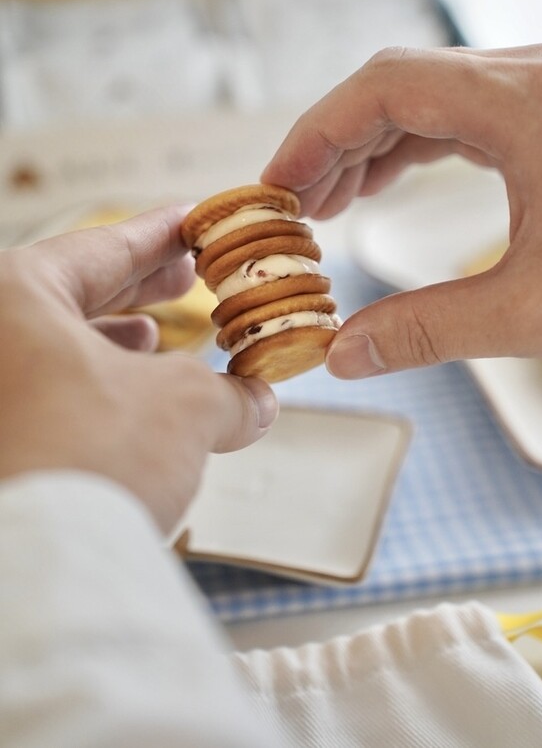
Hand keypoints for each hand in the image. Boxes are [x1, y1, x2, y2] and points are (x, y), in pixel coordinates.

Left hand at [0, 206, 277, 530]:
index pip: (102, 247)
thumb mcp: (185, 407)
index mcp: (13, 297)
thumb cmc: (93, 461)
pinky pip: (47, 392)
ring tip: (161, 338)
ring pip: (57, 347)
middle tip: (189, 272)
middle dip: (141, 284)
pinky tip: (130, 402)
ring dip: (118, 342)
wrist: (36, 577)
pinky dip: (94, 389)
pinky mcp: (2, 440)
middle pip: (75, 293)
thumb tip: (257, 403)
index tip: (194, 221)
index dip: (161, 233)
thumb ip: (229, 392)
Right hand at [262, 42, 541, 376]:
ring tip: (331, 201)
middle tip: (296, 207)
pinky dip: (415, 144)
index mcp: (523, 103)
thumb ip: (431, 331)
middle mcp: (534, 78)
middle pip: (400, 86)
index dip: (317, 132)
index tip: (278, 184)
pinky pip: (465, 112)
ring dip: (373, 144)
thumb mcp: (540, 308)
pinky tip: (390, 181)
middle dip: (336, 143)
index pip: (384, 87)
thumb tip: (346, 355)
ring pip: (432, 96)